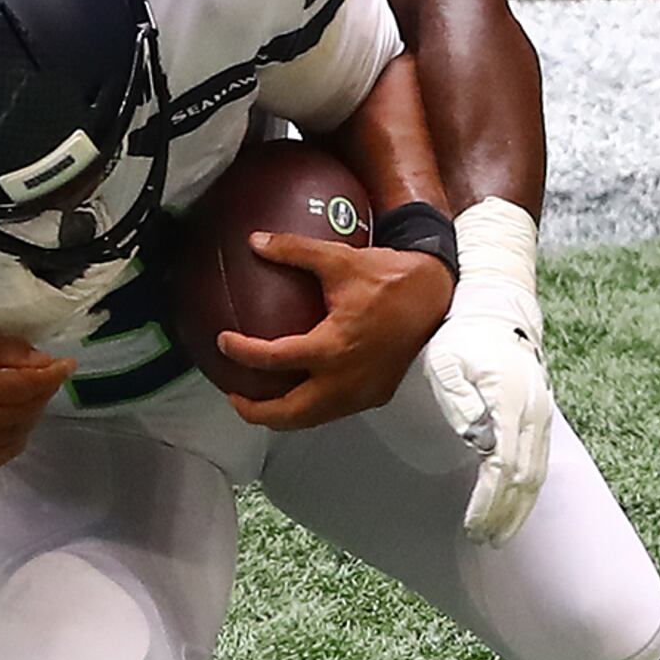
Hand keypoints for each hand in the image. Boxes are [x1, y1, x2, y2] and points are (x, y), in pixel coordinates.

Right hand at [0, 332, 72, 475]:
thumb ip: (8, 349)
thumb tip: (46, 363)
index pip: (23, 385)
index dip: (51, 375)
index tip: (68, 365)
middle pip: (28, 408)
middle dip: (42, 389)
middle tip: (42, 375)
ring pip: (25, 428)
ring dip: (31, 409)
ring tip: (20, 395)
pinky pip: (14, 446)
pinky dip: (18, 429)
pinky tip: (6, 417)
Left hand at [217, 235, 455, 430]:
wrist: (436, 295)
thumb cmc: (389, 277)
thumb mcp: (340, 259)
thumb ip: (294, 250)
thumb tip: (255, 241)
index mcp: (334, 346)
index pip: (275, 359)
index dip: (243, 353)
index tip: (223, 342)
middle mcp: (347, 378)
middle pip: (289, 413)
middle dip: (255, 411)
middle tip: (233, 394)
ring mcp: (363, 392)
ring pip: (312, 419)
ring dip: (281, 415)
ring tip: (259, 398)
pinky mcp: (376, 395)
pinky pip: (333, 411)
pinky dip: (309, 408)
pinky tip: (296, 391)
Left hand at [422, 277, 552, 545]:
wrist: (497, 310)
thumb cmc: (462, 338)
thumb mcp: (447, 364)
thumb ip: (461, 403)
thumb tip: (477, 442)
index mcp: (509, 401)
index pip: (502, 465)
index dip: (489, 501)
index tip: (473, 526)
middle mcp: (534, 412)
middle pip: (525, 477)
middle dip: (506, 513)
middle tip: (486, 541)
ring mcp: (541, 415)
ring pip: (537, 473)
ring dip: (520, 507)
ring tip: (500, 535)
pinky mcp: (541, 416)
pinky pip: (539, 461)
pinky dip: (528, 490)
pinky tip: (515, 506)